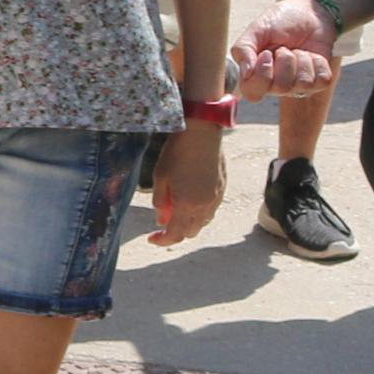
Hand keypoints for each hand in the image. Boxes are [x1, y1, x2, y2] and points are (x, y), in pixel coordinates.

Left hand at [144, 121, 225, 245]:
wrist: (201, 133)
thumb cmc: (177, 153)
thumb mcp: (160, 177)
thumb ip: (160, 202)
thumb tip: (161, 220)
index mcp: (187, 205)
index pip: (175, 235)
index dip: (162, 240)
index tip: (151, 238)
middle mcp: (204, 206)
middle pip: (190, 232)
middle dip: (175, 231)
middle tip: (163, 220)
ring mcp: (216, 198)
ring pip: (202, 222)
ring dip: (188, 221)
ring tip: (176, 207)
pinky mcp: (222, 189)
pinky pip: (211, 209)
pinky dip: (199, 211)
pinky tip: (190, 197)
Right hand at [227, 0, 338, 99]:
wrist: (309, 11)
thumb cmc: (280, 21)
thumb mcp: (257, 29)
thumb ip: (243, 49)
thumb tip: (245, 73)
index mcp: (257, 75)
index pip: (252, 93)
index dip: (261, 75)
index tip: (266, 53)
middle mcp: (277, 85)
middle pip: (280, 87)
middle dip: (285, 60)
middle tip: (284, 48)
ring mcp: (299, 85)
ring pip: (302, 83)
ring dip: (302, 59)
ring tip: (298, 49)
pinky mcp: (320, 81)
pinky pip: (321, 80)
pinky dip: (318, 62)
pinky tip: (312, 54)